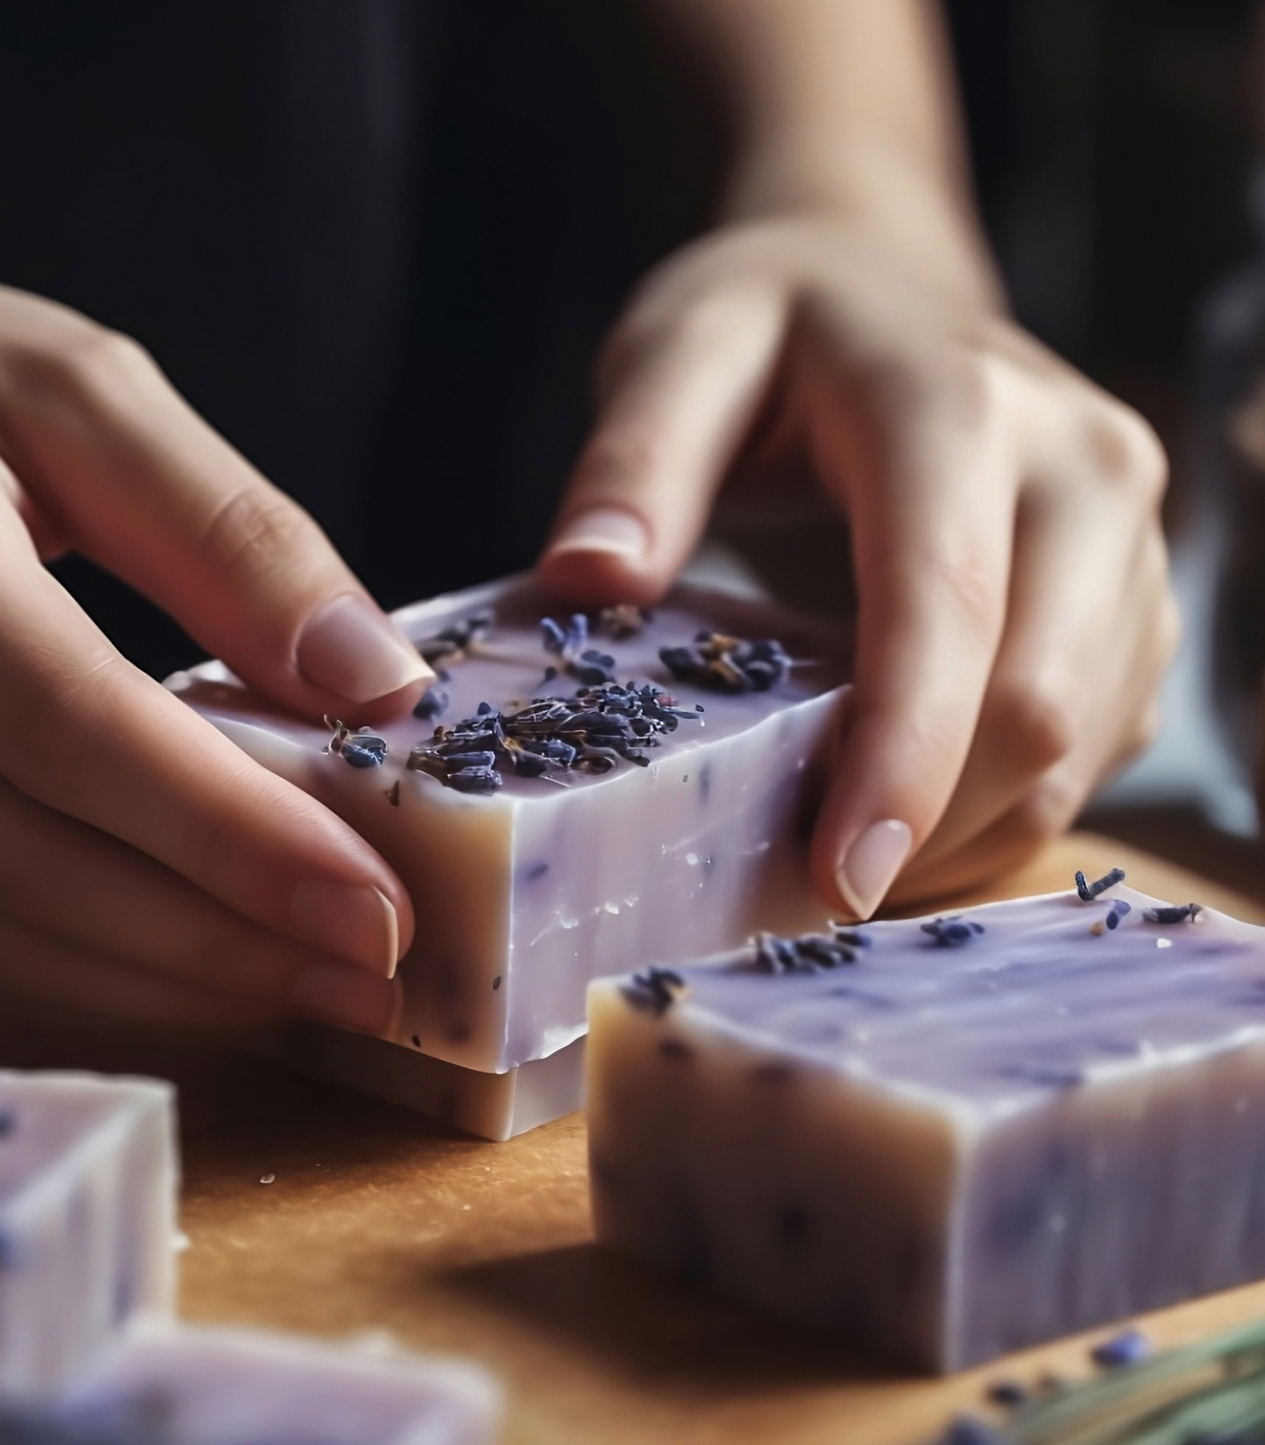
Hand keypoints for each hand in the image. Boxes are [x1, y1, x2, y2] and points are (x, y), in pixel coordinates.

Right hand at [0, 255, 433, 1030]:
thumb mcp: (70, 394)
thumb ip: (229, 535)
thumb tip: (379, 686)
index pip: (64, 722)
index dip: (227, 832)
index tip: (373, 906)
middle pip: (17, 855)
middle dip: (213, 937)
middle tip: (371, 977)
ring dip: (151, 984)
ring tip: (301, 991)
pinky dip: (61, 979)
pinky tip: (175, 974)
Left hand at [538, 217, 1177, 915]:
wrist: (888, 289)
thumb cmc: (776, 324)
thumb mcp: (683, 349)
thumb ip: (637, 455)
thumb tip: (588, 578)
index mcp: (962, 408)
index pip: (948, 609)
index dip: (898, 762)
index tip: (832, 879)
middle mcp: (1085, 471)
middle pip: (1041, 703)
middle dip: (930, 823)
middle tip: (807, 885)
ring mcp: (1132, 541)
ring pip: (1084, 747)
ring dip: (966, 831)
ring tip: (842, 848)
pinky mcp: (1136, 603)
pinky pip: (1096, 747)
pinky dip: (1000, 808)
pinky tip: (906, 808)